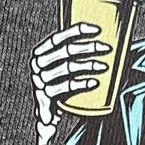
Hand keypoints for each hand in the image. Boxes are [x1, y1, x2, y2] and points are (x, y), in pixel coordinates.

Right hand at [31, 24, 111, 138]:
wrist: (47, 114)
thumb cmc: (58, 84)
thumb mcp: (60, 67)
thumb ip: (70, 51)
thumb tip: (92, 47)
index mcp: (40, 52)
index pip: (58, 37)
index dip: (77, 30)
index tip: (97, 30)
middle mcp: (37, 64)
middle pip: (66, 50)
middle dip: (89, 47)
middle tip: (107, 48)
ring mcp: (40, 80)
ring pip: (68, 67)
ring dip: (89, 65)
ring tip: (104, 66)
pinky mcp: (46, 95)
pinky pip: (67, 86)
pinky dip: (82, 83)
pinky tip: (94, 82)